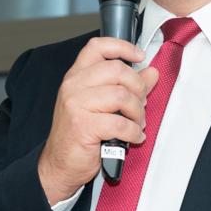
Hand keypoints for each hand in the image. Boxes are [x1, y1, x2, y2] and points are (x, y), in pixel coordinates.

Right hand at [37, 37, 160, 203]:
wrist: (59, 164)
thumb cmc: (79, 135)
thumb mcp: (102, 105)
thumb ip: (127, 86)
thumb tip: (151, 73)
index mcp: (77, 76)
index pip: (98, 47)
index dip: (122, 47)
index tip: (139, 56)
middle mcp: (74, 86)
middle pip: (117, 70)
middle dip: (138, 89)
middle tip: (140, 105)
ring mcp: (76, 105)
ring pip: (122, 96)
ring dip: (137, 113)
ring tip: (136, 124)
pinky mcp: (84, 126)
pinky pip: (120, 123)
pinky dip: (133, 132)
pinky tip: (133, 137)